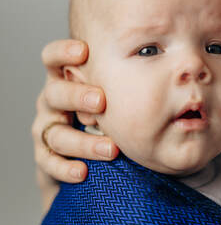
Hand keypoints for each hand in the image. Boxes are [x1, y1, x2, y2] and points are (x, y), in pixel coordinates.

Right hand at [32, 39, 118, 210]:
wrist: (84, 155)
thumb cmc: (106, 111)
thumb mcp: (113, 90)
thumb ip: (127, 76)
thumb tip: (170, 64)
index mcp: (65, 78)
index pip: (53, 58)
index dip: (63, 52)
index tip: (84, 52)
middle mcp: (52, 100)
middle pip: (54, 93)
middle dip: (77, 96)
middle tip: (101, 101)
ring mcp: (46, 127)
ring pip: (55, 133)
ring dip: (83, 142)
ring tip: (111, 149)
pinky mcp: (44, 155)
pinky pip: (48, 162)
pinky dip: (65, 167)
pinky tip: (83, 172)